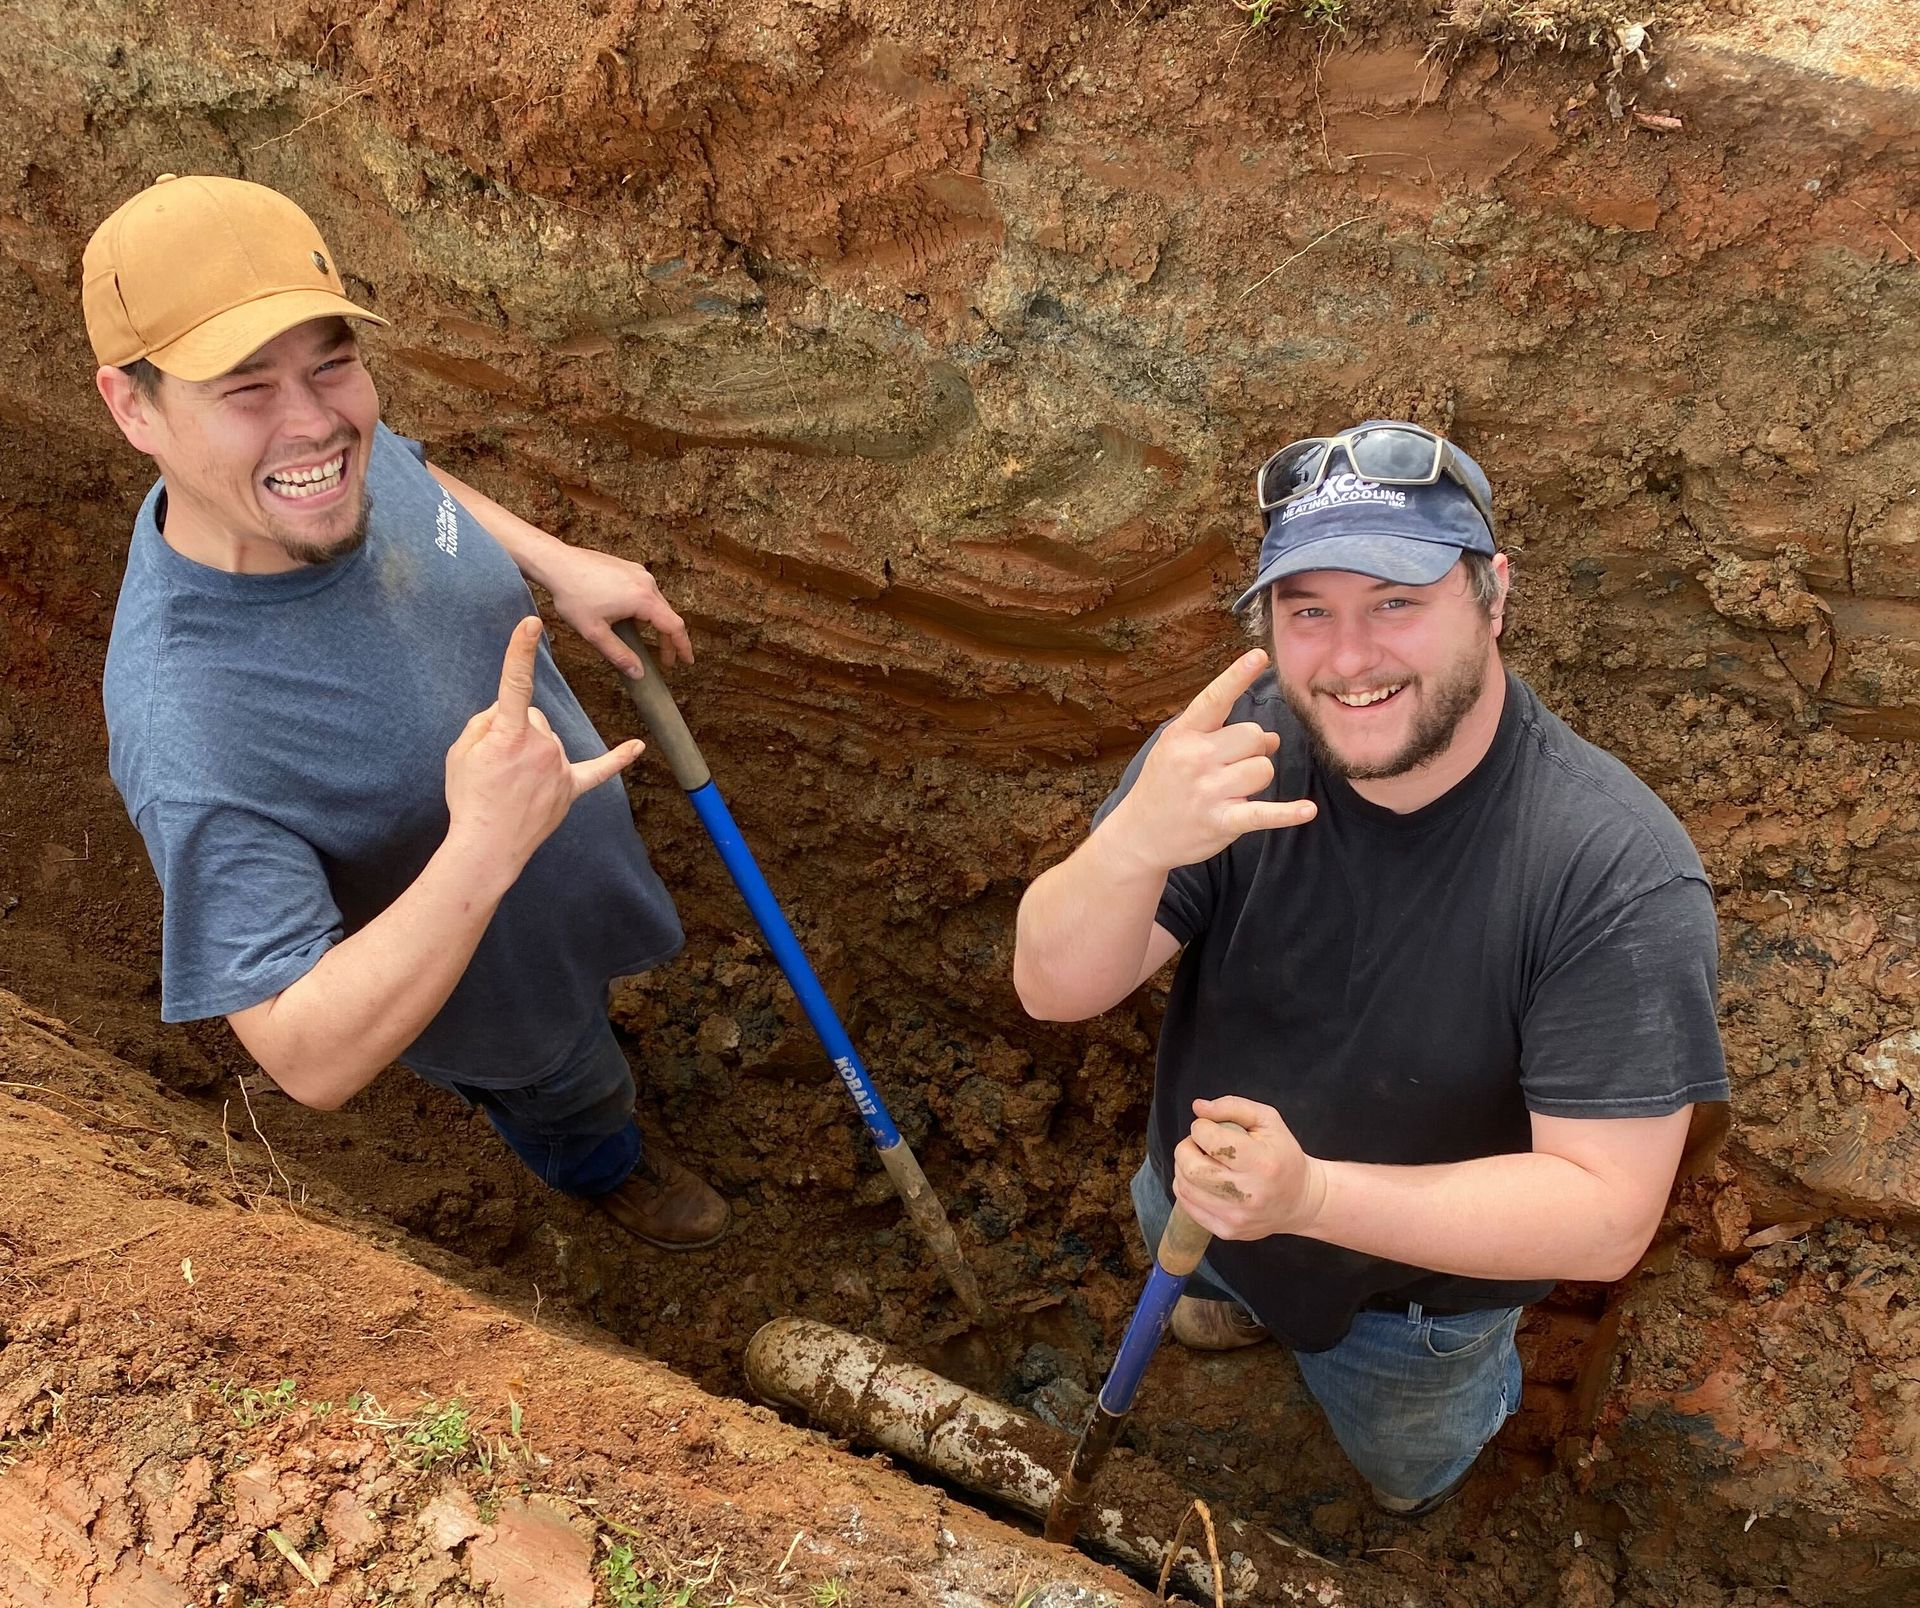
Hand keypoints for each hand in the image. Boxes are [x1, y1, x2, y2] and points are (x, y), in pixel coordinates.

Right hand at [444, 618, 643, 875]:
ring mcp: (560, 767)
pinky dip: (617, 760)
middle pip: (532, 717)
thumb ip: (485, 722)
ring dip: (532, 752)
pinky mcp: (571, 788)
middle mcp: (541, 745)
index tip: (531, 624)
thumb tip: (506, 712)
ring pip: (548, 739)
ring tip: (510, 783)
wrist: (486, 847)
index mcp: (509, 733)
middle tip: (495, 766)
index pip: (515, 683)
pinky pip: (598, 771)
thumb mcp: (461, 751)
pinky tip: (637, 748)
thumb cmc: (469, 797)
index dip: (520, 651)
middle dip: (514, 732)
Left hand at [540, 544, 692, 676]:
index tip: (687, 661)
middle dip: (668, 640)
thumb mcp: (594, 632)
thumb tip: (639, 674)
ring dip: (655, 624)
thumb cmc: (573, 595)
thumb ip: (619, 655)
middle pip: (668, 615)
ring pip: (656, 603)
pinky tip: (630, 619)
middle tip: (664, 660)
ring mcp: (638, 572)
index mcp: (643, 599)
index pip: (674, 626)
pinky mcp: (629, 568)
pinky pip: (645, 592)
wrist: (556, 563)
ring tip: (645, 642)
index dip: (683, 646)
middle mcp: (646, 582)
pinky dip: (645, 609)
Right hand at [1102, 650, 1315, 875]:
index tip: (1259, 657)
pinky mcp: (1222, 821)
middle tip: (1236, 763)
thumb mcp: (1175, 747)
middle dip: (1255, 749)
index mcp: (1183, 734)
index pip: (1215, 699)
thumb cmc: (1164, 784)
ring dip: (1258, 779)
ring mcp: (1209, 791)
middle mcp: (1195, 759)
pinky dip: (1288, 814)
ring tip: (1234, 789)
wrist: (1140, 833)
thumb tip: (1271, 736)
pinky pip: (1264, 813)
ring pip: (1263, 770)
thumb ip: (1218, 734)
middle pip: (1254, 736)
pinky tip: (1307, 811)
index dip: (1238, 676)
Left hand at [1172, 1095, 1326, 1240]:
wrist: (1301, 1201)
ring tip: (1202, 1161)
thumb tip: (1198, 1107)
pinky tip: (1202, 1181)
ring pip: (1184, 1188)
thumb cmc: (1284, 1156)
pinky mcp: (1227, 1232)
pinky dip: (1187, 1188)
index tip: (1208, 1128)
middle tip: (1199, 1145)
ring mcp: (1236, 1217)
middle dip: (1186, 1148)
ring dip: (1184, 1168)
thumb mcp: (1268, 1121)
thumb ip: (1232, 1107)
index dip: (1201, 1127)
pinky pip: (1188, 1207)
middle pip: (1191, 1168)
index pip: (1210, 1140)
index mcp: (1262, 1163)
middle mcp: (1248, 1194)